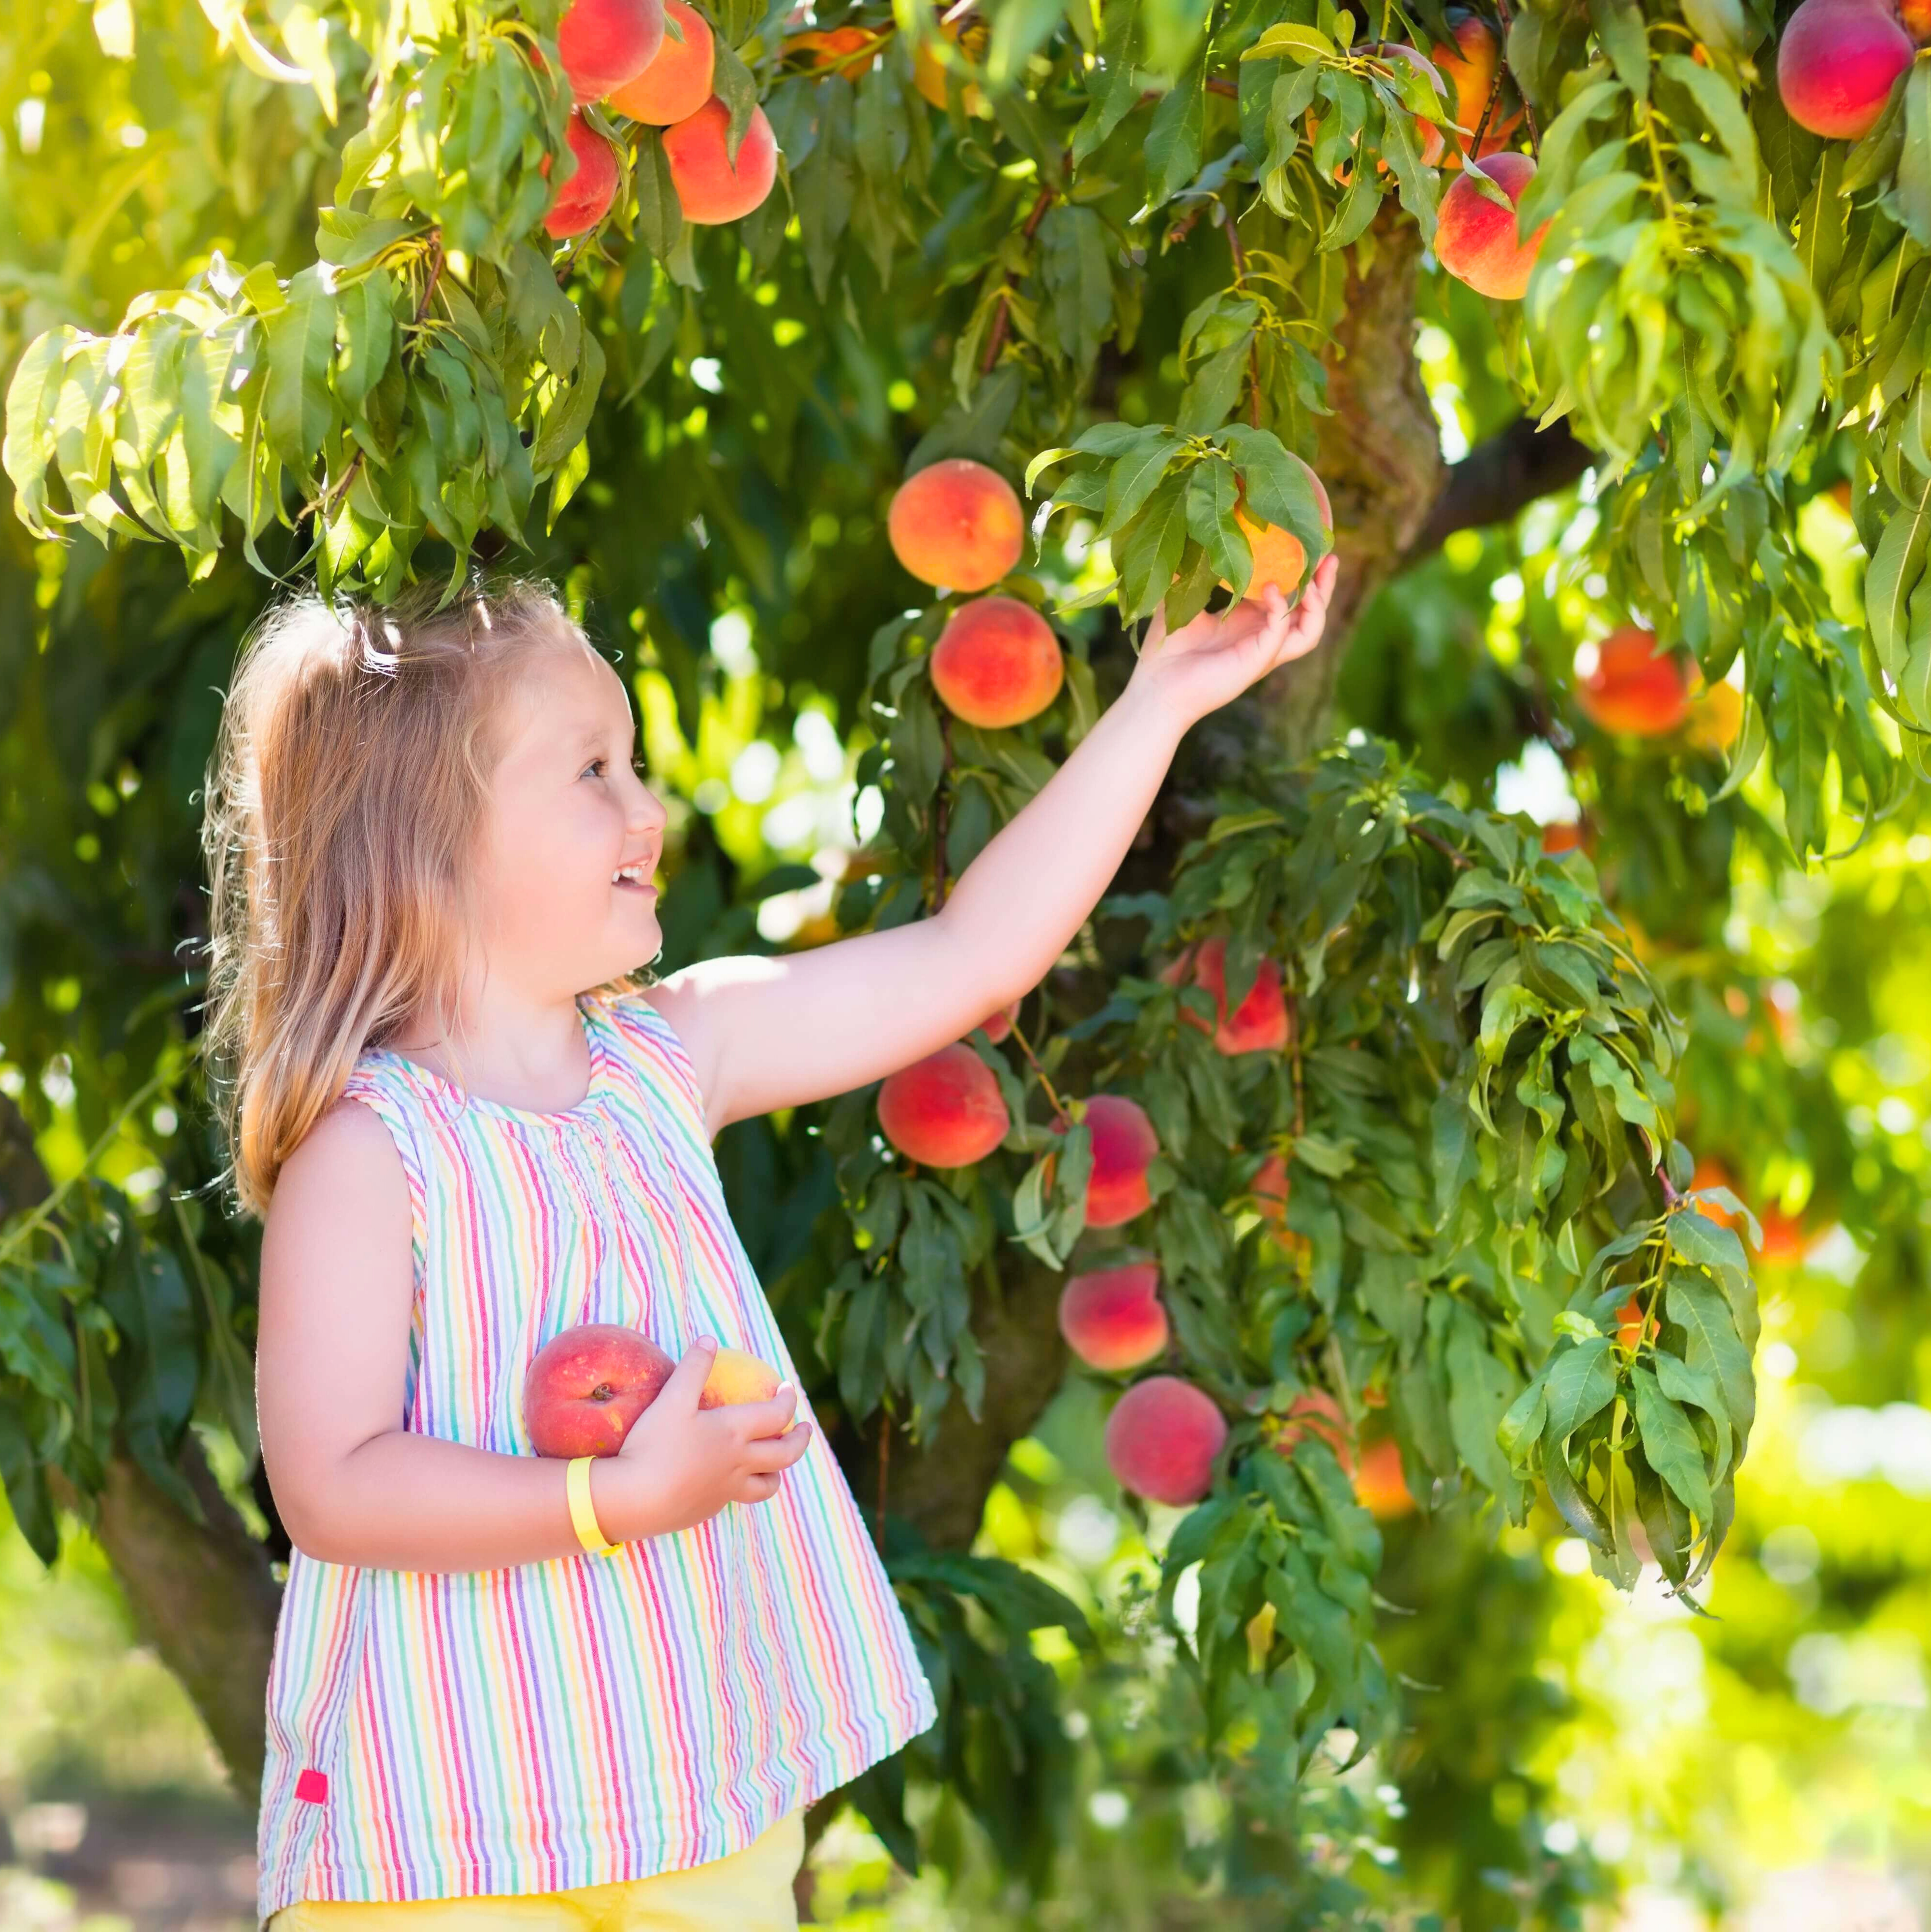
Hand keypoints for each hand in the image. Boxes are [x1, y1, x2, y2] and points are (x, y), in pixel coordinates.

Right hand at [598, 1336, 811, 1540]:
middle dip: (800, 1439)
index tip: (789, 1389)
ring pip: (768, 1484)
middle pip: (786, 1454)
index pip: (776, 1415)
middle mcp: (738, 1463)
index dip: (788, 1400)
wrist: (633, 1500)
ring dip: (778, 1470)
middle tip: (804, 1428)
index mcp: (734, 1432)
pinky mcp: (708, 1509)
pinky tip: (729, 1479)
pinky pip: (738, 1497)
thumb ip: (693, 1368)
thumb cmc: (654, 1445)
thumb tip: (709, 1339)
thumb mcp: (672, 1399)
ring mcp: (726, 1490)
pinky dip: (744, 1485)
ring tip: (776, 1462)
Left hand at [1127, 554, 1338, 724]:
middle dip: (1324, 585)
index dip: (1300, 573)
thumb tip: (1194, 537)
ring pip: (1309, 630)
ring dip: (1317, 604)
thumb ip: (1192, 574)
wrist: (1155, 689)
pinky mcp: (1255, 662)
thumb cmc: (1165, 651)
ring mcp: (1262, 652)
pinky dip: (1280, 609)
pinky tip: (1271, 588)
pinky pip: (1281, 634)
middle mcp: (1262, 638)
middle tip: (1330, 556)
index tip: (1306, 543)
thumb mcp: (1181, 602)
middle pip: (1309, 613)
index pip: (1287, 596)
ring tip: (1316, 576)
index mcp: (1250, 623)